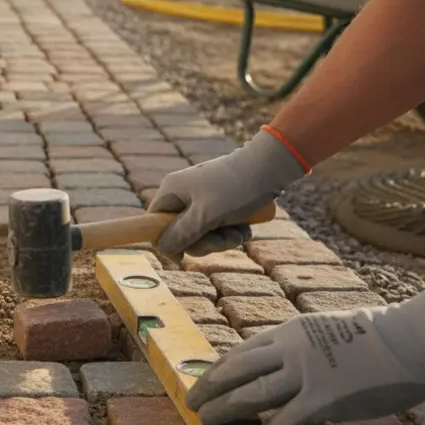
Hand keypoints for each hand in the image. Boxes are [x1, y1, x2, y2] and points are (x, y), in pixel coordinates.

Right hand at [148, 128, 307, 258]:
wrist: (271, 167)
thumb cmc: (235, 189)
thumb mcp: (206, 215)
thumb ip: (181, 234)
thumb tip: (162, 249)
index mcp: (172, 191)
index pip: (153, 223)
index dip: (165, 242)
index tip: (182, 257)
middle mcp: (184, 194)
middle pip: (181, 233)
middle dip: (204, 242)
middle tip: (223, 239)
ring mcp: (203, 199)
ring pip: (203, 233)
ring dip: (222, 240)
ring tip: (240, 232)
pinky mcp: (222, 203)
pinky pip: (219, 227)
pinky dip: (232, 232)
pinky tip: (245, 228)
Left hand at [185, 280, 424, 424]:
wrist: (414, 339)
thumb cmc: (380, 336)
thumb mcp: (328, 329)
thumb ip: (303, 346)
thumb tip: (286, 365)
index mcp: (291, 330)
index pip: (242, 350)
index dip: (219, 368)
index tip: (203, 380)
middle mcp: (291, 348)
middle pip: (236, 369)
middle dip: (209, 387)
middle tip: (191, 402)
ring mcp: (306, 372)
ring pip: (252, 393)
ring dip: (225, 409)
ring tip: (207, 421)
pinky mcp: (325, 398)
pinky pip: (286, 421)